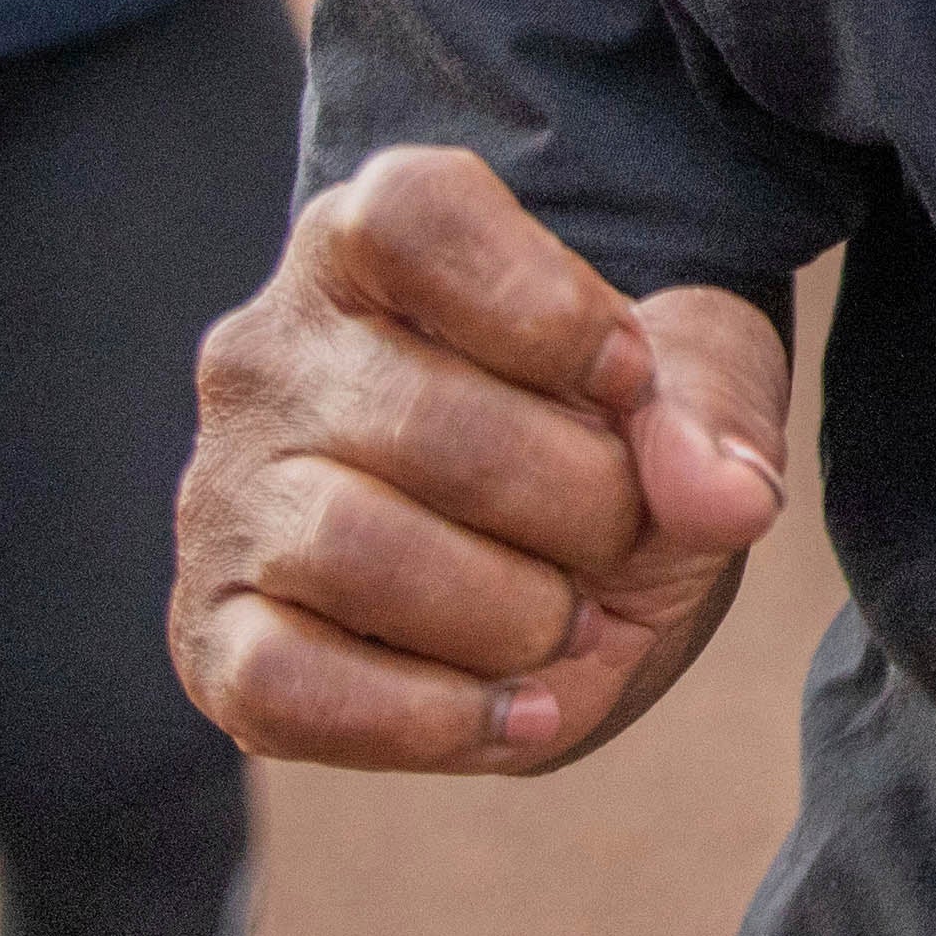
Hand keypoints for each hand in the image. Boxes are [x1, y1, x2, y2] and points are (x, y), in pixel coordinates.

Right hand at [174, 146, 785, 776]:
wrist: (561, 564)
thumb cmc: (609, 435)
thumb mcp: (697, 380)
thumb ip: (715, 407)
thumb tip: (722, 499)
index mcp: (366, 246)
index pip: (415, 219)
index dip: (548, 309)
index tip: (630, 376)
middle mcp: (271, 356)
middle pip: (425, 419)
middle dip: (578, 500)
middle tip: (622, 534)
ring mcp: (228, 499)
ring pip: (352, 550)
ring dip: (512, 612)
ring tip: (567, 618)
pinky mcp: (214, 637)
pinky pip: (286, 688)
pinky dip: (429, 717)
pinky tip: (519, 710)